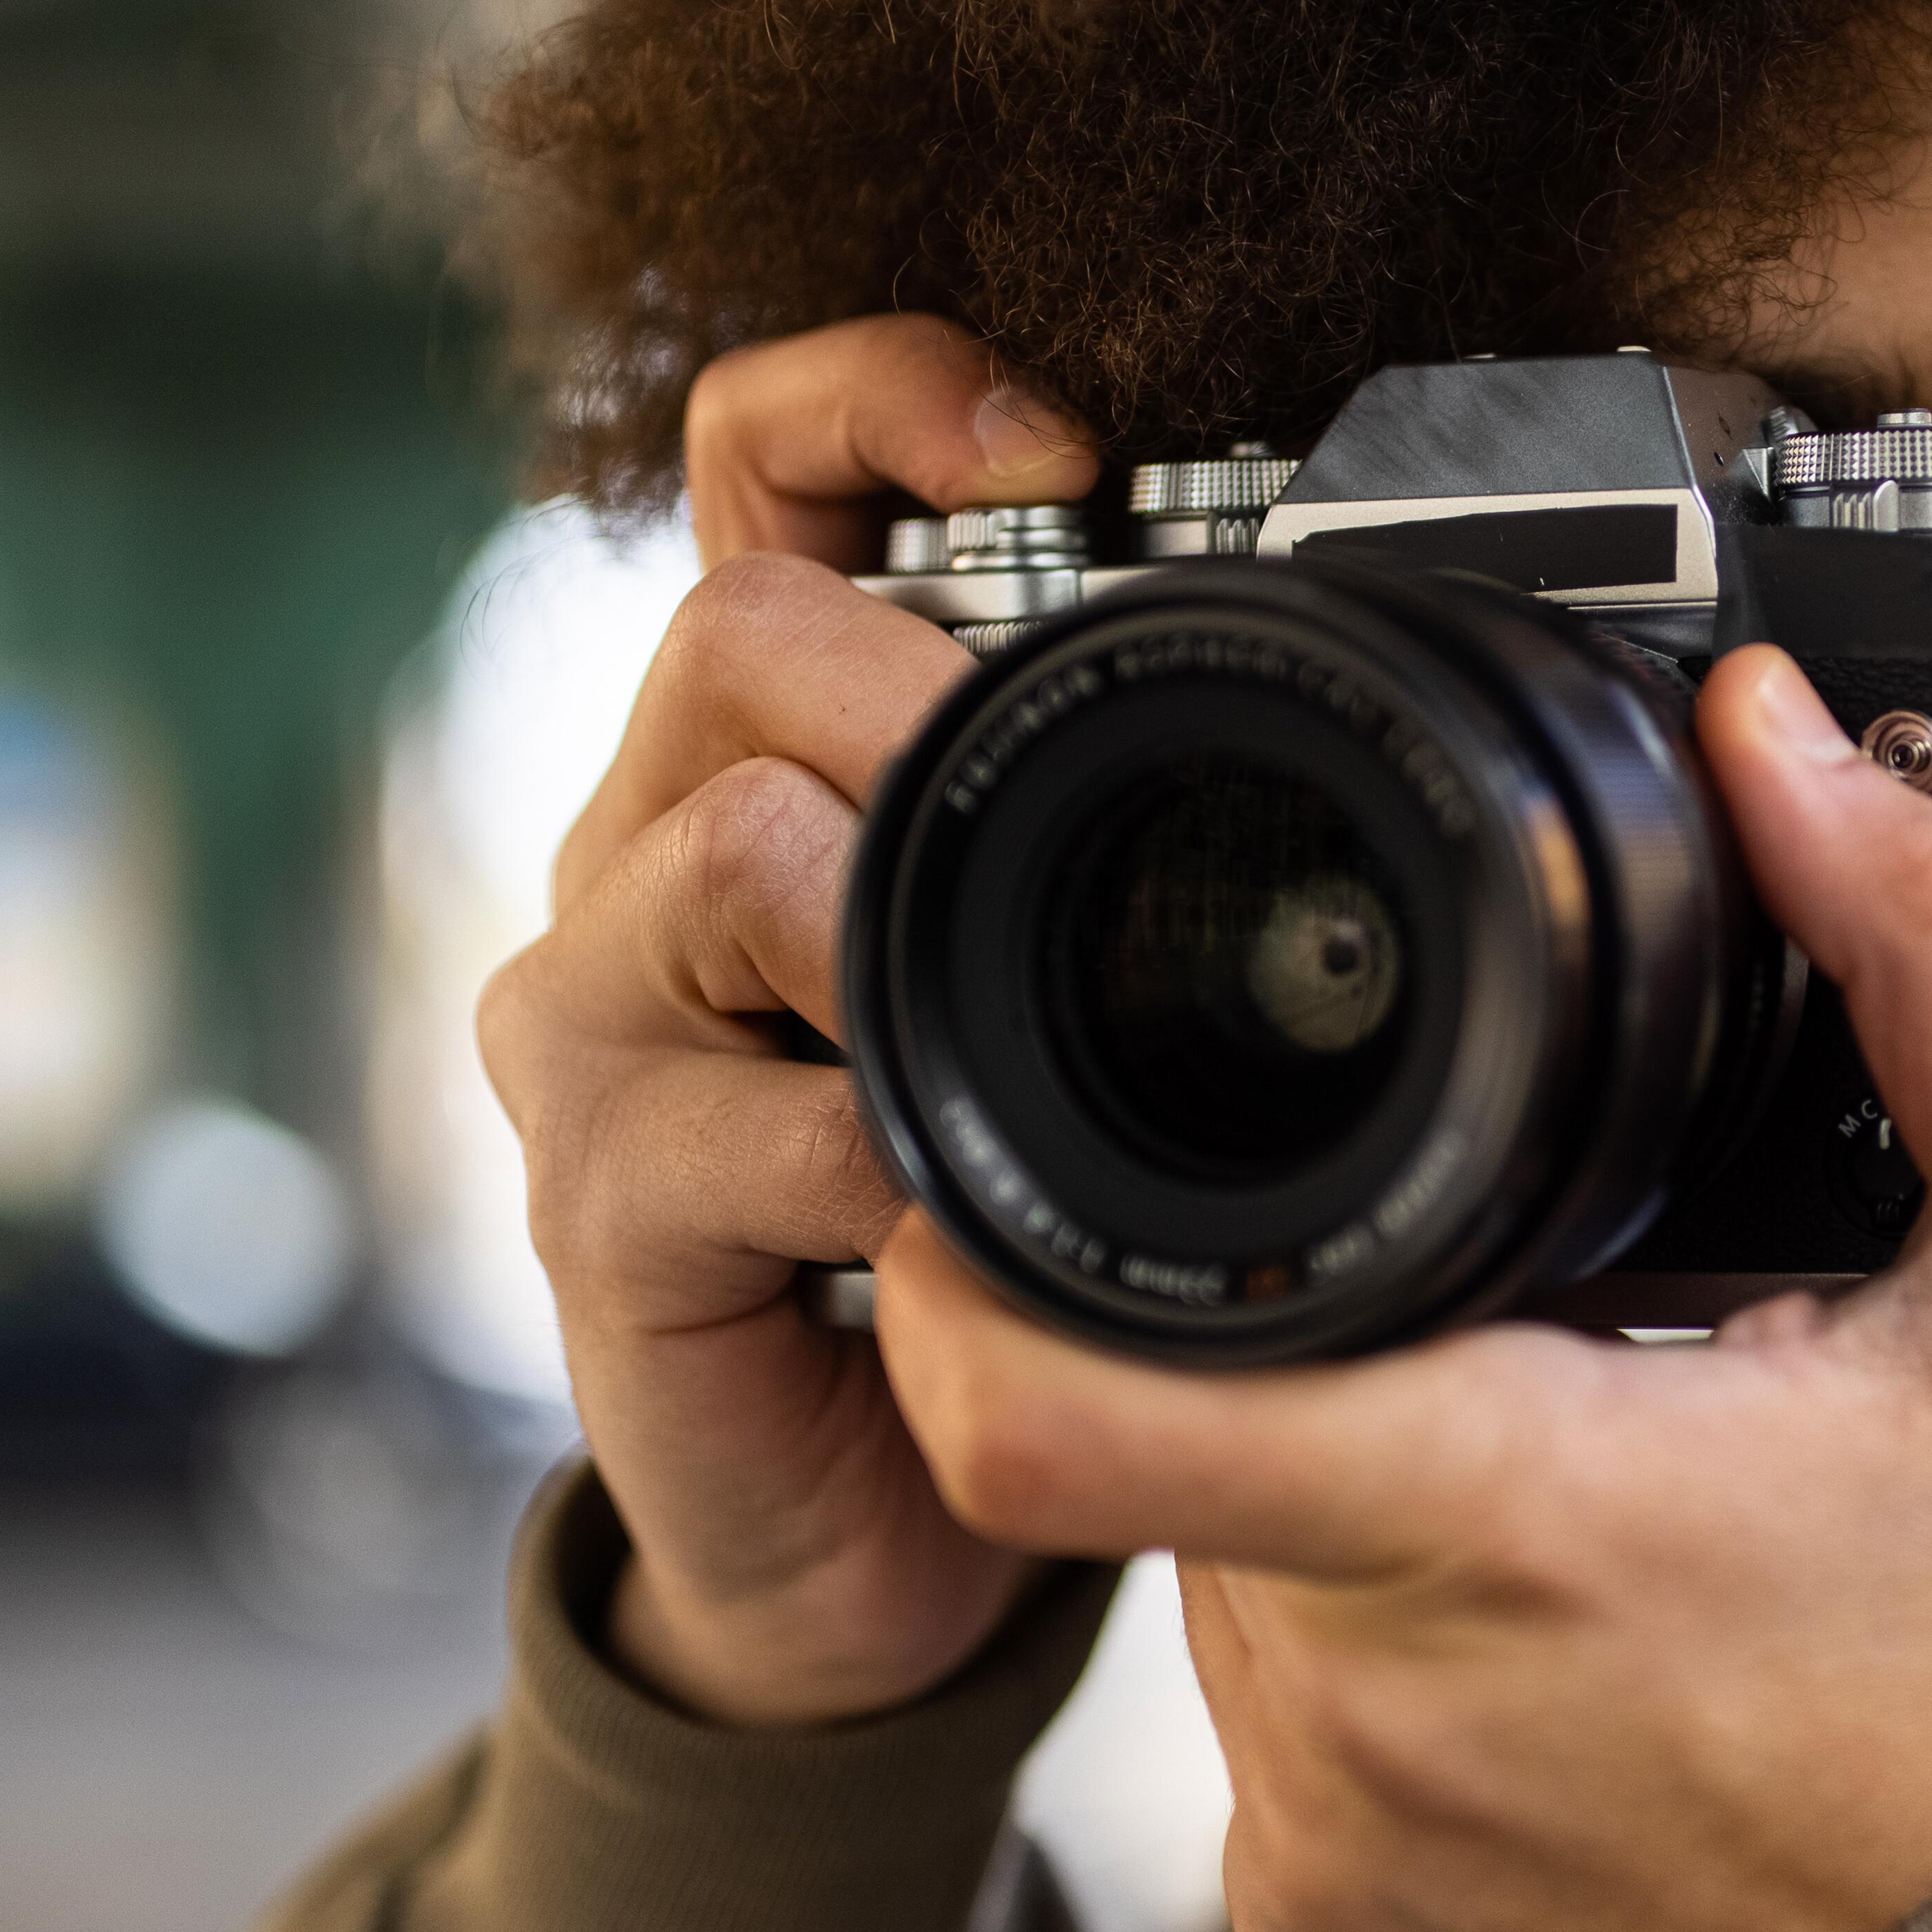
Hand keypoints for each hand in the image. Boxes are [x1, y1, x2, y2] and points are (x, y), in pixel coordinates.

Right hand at [481, 317, 1101, 1726]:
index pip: (756, 468)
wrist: (868, 1532)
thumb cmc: (977, 1238)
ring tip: (1003, 1034)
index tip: (1055, 450)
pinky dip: (878, 1160)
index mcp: (767, 760)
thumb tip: (1339, 699)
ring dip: (900, 936)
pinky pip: (734, 1123)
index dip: (880, 399)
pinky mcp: (595, 1202)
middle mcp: (641, 855)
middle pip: (734, 635)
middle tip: (1082, 819)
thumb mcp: (1056, 1001)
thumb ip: (1112, 853)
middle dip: (928, 704)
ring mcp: (592, 1028)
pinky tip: (953, 1219)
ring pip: (721, 853)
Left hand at [869, 646, 1931, 1931]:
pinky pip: (1263, 1745)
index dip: (975, 1266)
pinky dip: (1365, 1678)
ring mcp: (1321, 1855)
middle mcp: (1360, 1706)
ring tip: (1560, 1507)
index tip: (1016, 1169)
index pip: (1049, 1397)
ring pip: (1211, 1582)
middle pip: (1167, 1437)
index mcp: (1500, 1511)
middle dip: (1288, 1355)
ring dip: (1329, 1505)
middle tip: (1500, 1341)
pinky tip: (1551, 1675)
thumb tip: (1775, 745)